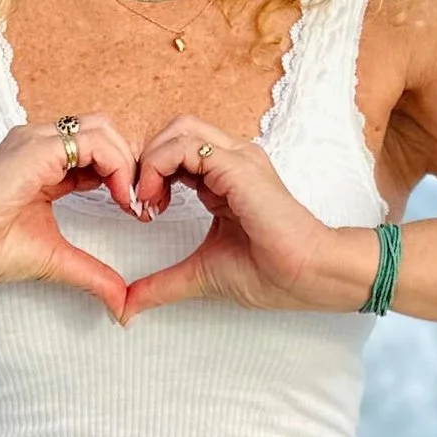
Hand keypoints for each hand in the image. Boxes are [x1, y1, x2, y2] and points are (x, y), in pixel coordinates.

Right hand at [0, 117, 143, 318]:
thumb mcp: (54, 260)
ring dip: (127, 162)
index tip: (134, 211)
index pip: (98, 151)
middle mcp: (42, 145)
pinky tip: (118, 196)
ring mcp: (38, 141)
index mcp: (45, 164)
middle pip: (106, 131)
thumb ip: (92, 274)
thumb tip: (122, 305)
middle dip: (130, 163)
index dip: (123, 176)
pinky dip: (115, 164)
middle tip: (139, 204)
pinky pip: (91, 140)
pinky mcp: (36, 148)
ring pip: (103, 128)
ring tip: (129, 201)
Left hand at [120, 119, 377, 319]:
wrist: (308, 276)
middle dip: (146, 159)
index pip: (177, 151)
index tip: (143, 213)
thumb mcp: (201, 275)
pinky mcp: (238, 167)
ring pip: (178, 130)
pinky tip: (156, 202)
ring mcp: (237, 158)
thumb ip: (163, 285)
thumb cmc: (271, 273)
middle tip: (138, 201)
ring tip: (146, 202)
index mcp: (226, 178)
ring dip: (150, 161)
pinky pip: (185, 147)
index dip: (151, 174)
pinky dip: (159, 166)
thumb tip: (127, 306)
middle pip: (175, 130)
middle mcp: (232, 160)